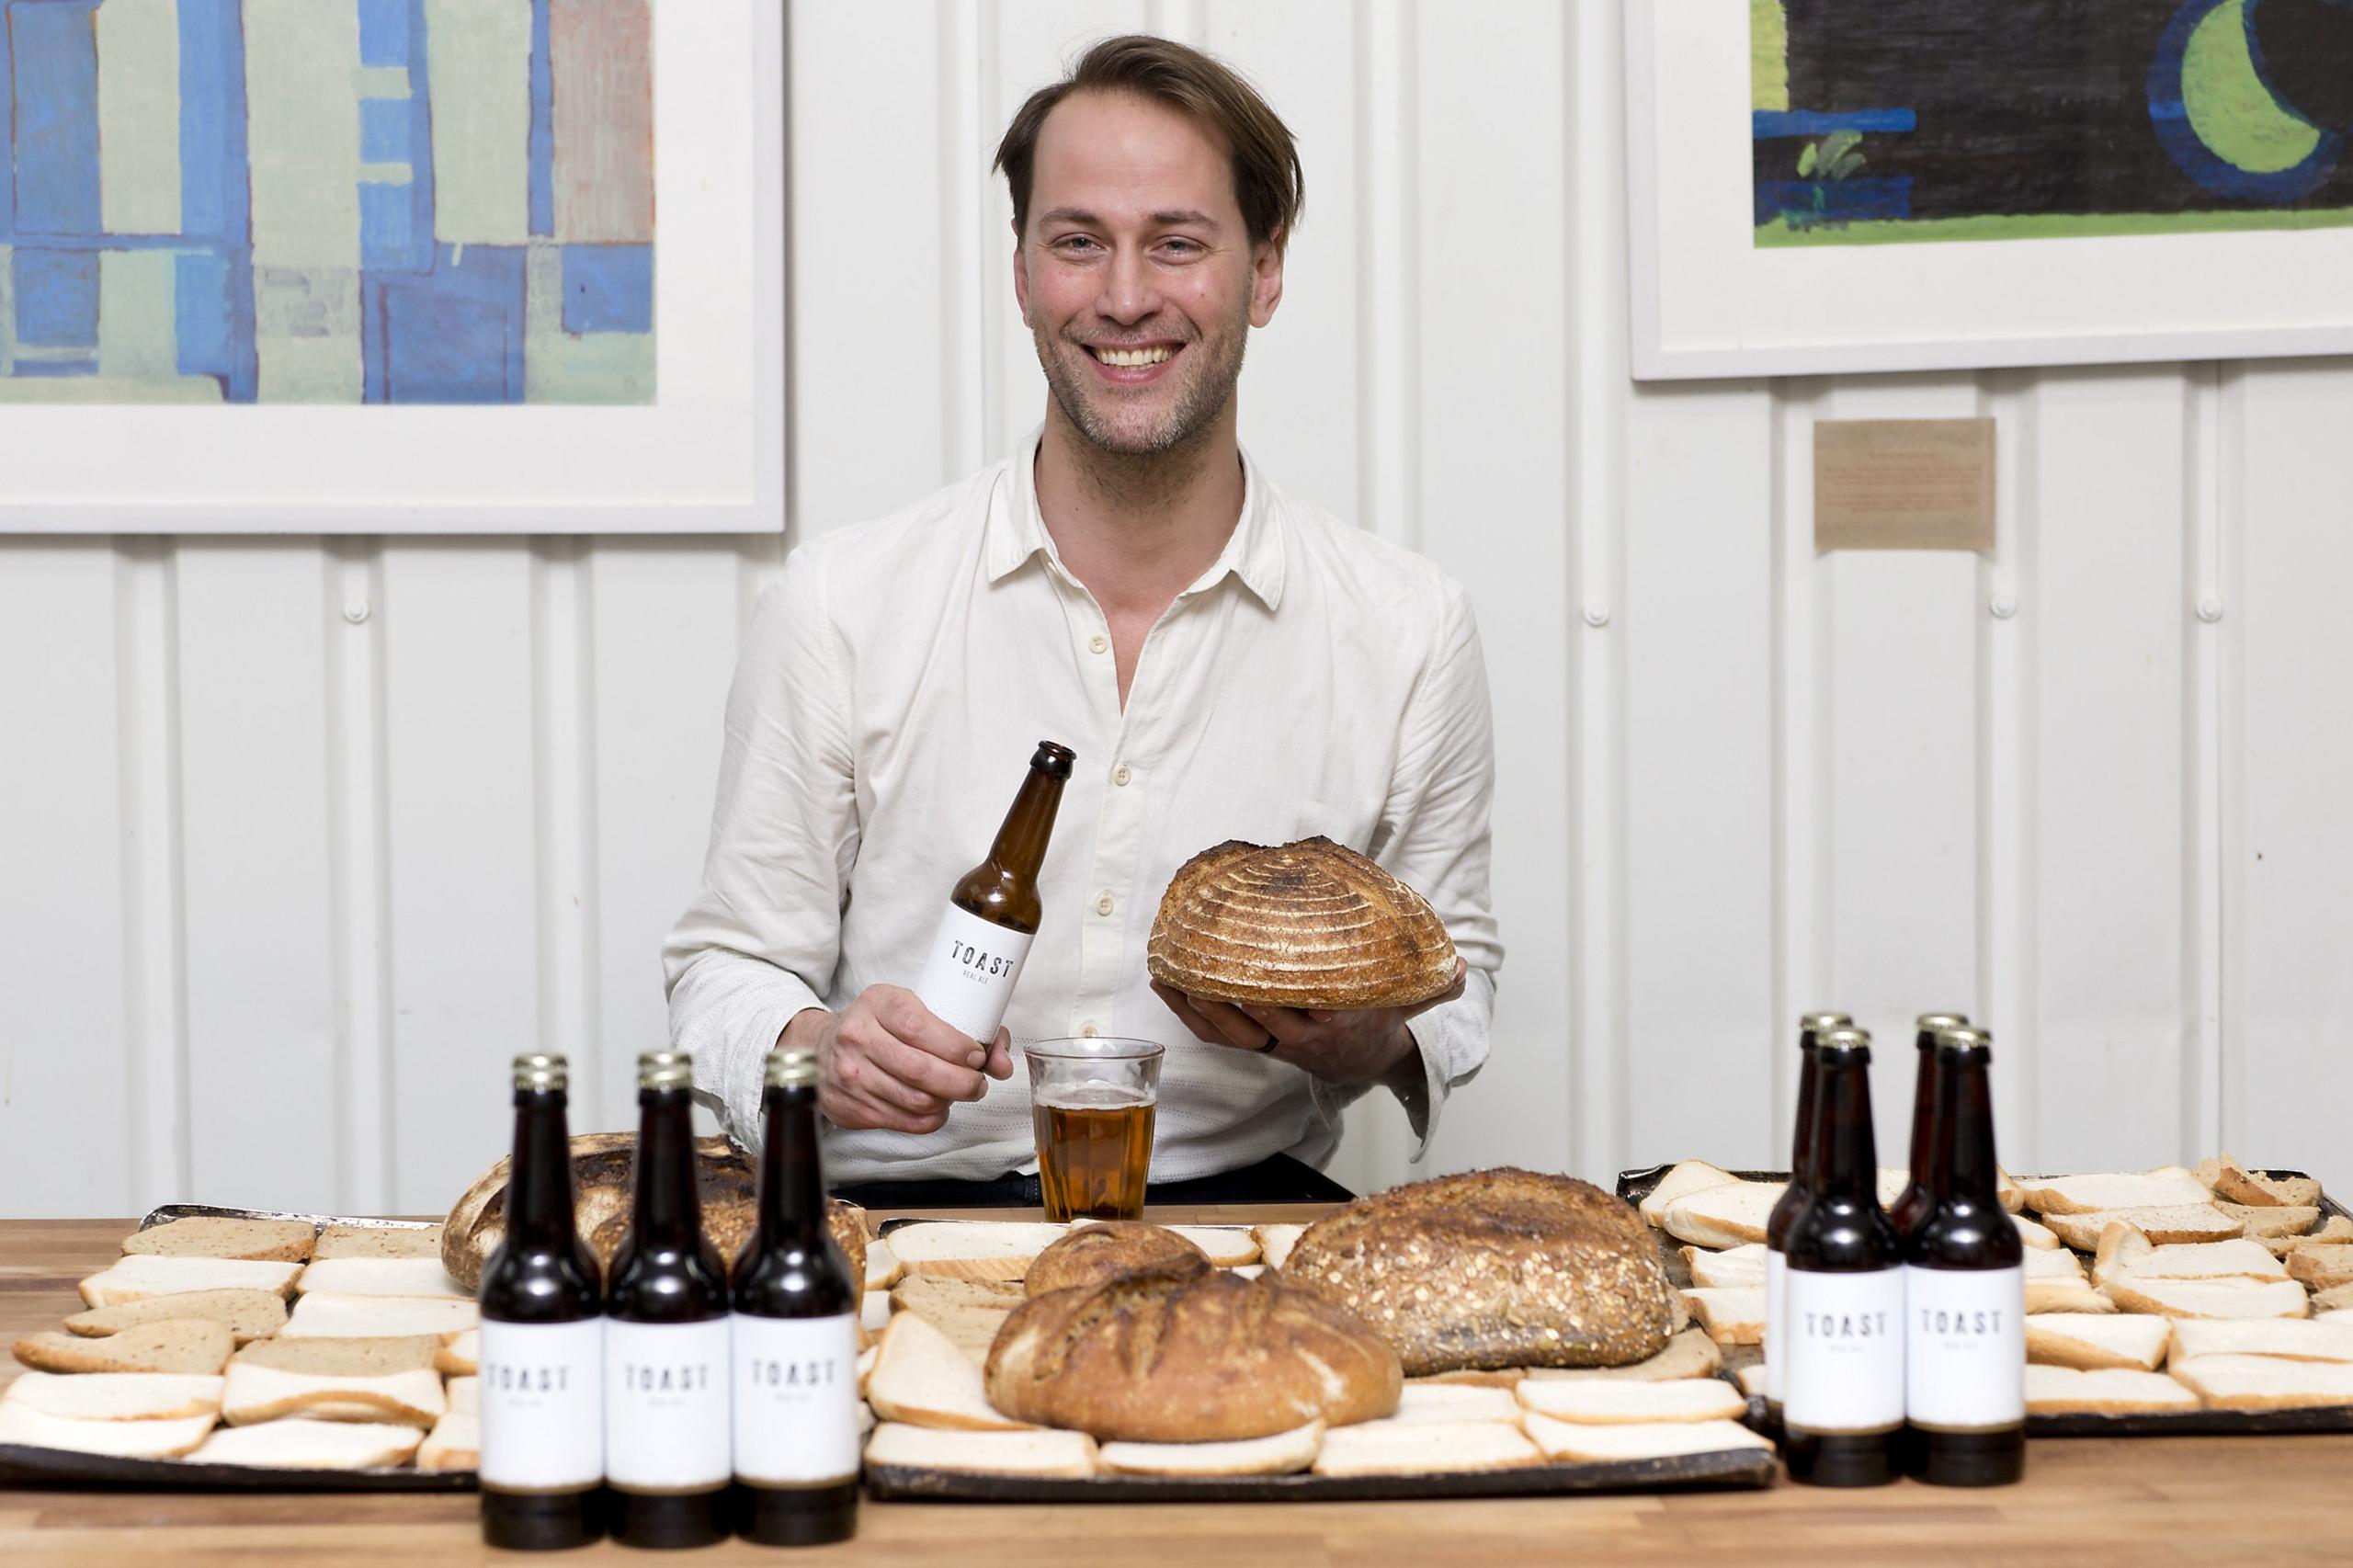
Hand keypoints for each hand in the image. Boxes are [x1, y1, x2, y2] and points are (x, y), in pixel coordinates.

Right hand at [779, 986, 1013, 1133]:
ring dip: (948, 1101)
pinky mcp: (852, 1107)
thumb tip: (1003, 1063)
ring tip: (959, 1093)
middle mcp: (858, 1038)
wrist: (822, 1048)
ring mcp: (851, 1075)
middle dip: (962, 1081)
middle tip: (978, 1083)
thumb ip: (961, 1028)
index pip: (920, 1028)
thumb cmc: (878, 1025)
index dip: (957, 1047)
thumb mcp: (911, 1009)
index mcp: (877, 1004)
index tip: (978, 1055)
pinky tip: (937, 1107)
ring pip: (916, 1101)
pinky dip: (931, 1118)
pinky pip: (905, 1121)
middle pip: (921, 1070)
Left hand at [1150, 958, 1467, 1085]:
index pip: (1310, 1001)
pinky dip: (1188, 1011)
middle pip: (1262, 1015)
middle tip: (1202, 956)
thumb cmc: (1381, 1016)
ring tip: (1170, 968)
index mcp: (1340, 1020)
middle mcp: (1304, 1035)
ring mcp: (1276, 1042)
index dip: (1287, 985)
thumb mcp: (1411, 1001)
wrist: (1365, 1060)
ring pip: (1233, 1028)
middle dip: (1231, 989)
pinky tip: (1166, 983)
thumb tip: (1463, 968)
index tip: (1268, 958)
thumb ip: (1435, 984)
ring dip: (1199, 1001)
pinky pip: (1217, 1033)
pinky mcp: (1257, 1042)